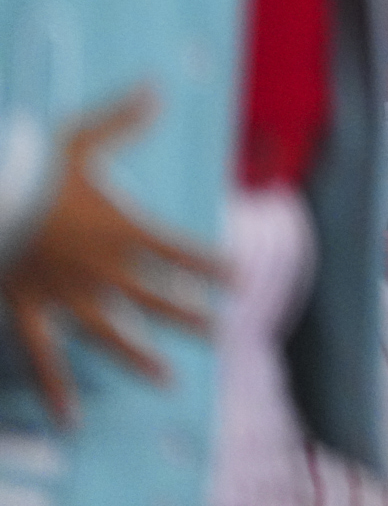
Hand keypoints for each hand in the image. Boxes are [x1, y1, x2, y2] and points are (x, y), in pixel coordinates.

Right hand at [1, 88, 217, 423]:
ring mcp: (66, 293)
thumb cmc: (30, 167)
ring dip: (140, 356)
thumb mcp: (79, 138)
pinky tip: (70, 418)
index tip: (238, 278)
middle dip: (190, 315)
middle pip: (157, 298)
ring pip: (112, 331)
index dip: (211, 264)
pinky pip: (46, 354)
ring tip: (168, 378)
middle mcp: (101, 268)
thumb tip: (156, 87)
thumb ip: (122, 119)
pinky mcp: (30, 308)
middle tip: (220, 334)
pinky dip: (57, 387)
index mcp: (121, 229)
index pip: (180, 251)